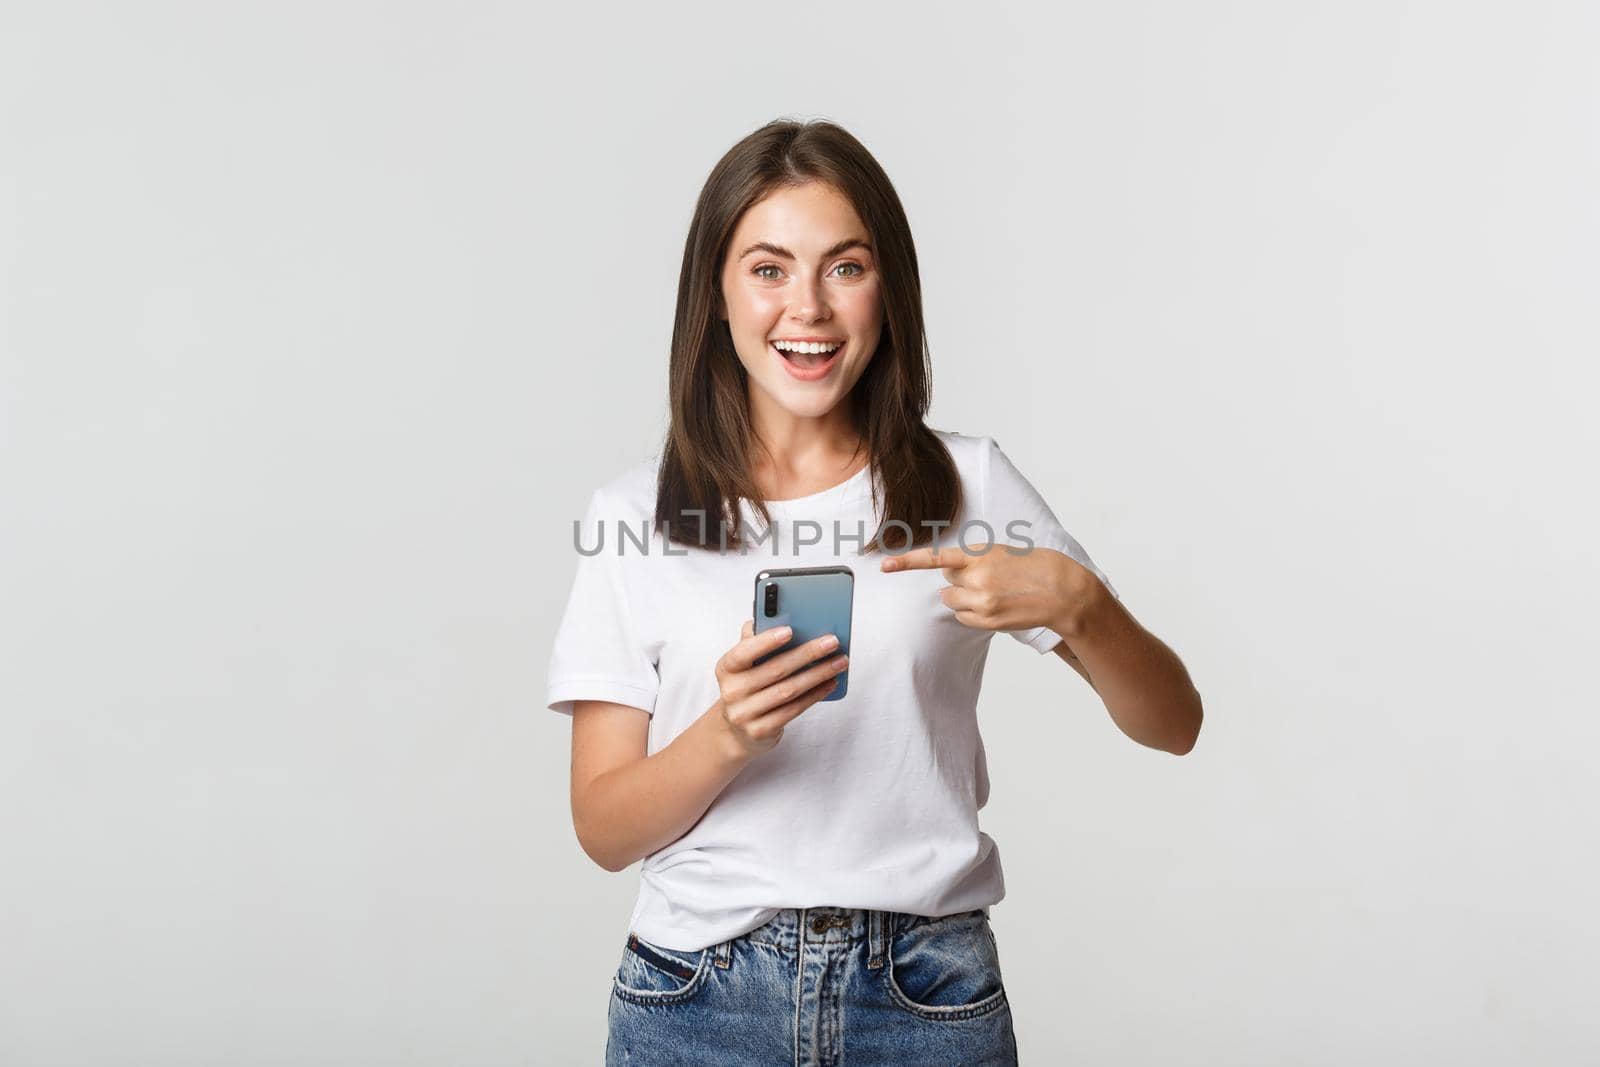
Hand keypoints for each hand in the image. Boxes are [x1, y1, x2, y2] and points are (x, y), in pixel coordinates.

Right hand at [710, 619, 849, 758]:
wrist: (736, 730)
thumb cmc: (748, 686)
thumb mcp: (745, 664)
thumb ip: (755, 640)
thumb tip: (778, 616)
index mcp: (726, 668)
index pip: (743, 652)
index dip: (766, 642)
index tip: (790, 630)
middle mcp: (732, 691)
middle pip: (775, 670)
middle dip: (807, 654)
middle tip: (832, 642)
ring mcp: (744, 714)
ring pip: (789, 691)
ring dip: (818, 674)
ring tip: (839, 661)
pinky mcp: (760, 731)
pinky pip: (794, 710)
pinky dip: (815, 695)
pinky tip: (830, 683)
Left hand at [881, 542, 1103, 637]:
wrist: (1063, 590)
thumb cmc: (1035, 566)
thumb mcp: (1002, 552)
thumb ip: (975, 560)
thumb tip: (950, 576)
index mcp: (980, 554)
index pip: (936, 558)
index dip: (907, 562)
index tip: (885, 565)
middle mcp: (977, 578)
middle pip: (946, 582)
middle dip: (960, 581)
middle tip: (987, 578)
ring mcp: (982, 601)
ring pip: (952, 601)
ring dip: (964, 598)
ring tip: (993, 593)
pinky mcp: (988, 620)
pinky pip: (964, 618)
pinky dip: (973, 613)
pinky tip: (996, 606)